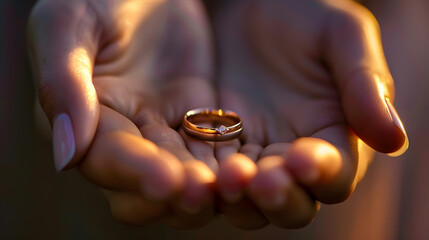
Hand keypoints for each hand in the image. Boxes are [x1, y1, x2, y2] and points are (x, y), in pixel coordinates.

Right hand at [28, 0, 218, 227]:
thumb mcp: (68, 24)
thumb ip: (62, 83)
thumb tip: (66, 158)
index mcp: (86, 119)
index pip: (106, 159)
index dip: (134, 172)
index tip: (166, 180)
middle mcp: (125, 137)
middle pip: (147, 184)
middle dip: (175, 191)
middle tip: (204, 191)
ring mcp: (164, 132)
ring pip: (187, 174)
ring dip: (209, 186)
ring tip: (236, 183)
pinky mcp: (197, 121)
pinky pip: (216, 151)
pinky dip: (232, 163)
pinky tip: (253, 168)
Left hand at [211, 0, 407, 228]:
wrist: (249, 7)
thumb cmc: (303, 16)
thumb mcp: (341, 37)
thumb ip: (365, 83)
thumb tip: (394, 140)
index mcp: (333, 139)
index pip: (335, 175)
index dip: (323, 173)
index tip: (305, 158)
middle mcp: (291, 158)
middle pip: (291, 202)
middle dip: (279, 196)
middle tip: (263, 181)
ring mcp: (250, 157)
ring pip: (247, 200)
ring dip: (238, 197)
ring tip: (227, 179)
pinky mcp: (213, 148)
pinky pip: (208, 175)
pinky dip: (203, 181)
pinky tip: (194, 173)